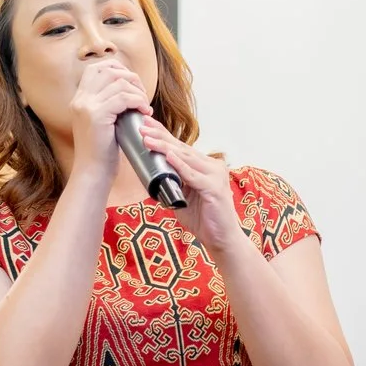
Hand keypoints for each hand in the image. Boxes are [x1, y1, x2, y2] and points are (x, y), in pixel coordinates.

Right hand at [67, 60, 151, 180]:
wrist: (93, 172)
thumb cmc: (102, 151)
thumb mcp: (103, 122)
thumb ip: (109, 104)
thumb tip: (130, 88)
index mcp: (79, 99)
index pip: (96, 68)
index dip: (118, 69)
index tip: (132, 84)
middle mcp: (80, 100)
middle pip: (108, 70)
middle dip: (131, 78)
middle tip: (142, 95)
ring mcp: (86, 106)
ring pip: (118, 82)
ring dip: (138, 92)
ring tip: (144, 106)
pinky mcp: (96, 116)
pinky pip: (123, 97)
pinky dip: (138, 101)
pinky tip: (144, 112)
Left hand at [135, 117, 241, 251]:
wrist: (222, 239)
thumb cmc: (204, 219)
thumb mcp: (183, 198)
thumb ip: (172, 184)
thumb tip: (150, 177)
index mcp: (205, 166)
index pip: (181, 147)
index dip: (164, 135)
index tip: (146, 125)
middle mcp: (212, 166)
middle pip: (182, 148)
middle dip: (160, 136)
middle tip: (142, 126)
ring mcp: (215, 176)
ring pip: (186, 157)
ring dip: (164, 147)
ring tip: (147, 139)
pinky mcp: (214, 188)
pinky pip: (192, 175)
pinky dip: (179, 164)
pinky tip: (168, 155)